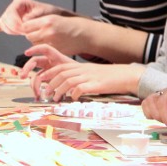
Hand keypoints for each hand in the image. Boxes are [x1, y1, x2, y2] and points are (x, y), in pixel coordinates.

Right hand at [0, 0, 66, 36]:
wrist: (52, 17)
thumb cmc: (48, 14)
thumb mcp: (42, 14)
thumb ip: (31, 18)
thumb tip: (22, 22)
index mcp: (20, 2)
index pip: (11, 13)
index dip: (16, 23)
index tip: (24, 30)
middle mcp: (13, 7)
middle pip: (6, 20)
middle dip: (14, 28)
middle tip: (26, 33)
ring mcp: (10, 14)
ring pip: (4, 25)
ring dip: (12, 31)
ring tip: (23, 32)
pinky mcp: (10, 21)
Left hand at [20, 15, 92, 55]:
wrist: (83, 34)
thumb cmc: (68, 25)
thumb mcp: (53, 19)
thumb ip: (39, 23)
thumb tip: (22, 29)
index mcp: (47, 21)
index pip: (25, 25)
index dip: (26, 27)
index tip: (31, 27)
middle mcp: (48, 31)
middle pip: (28, 35)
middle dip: (32, 35)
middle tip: (40, 33)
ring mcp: (51, 42)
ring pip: (33, 44)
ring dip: (36, 42)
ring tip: (46, 38)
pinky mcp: (54, 50)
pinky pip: (41, 50)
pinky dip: (43, 48)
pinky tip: (51, 44)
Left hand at [21, 44, 138, 101]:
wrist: (126, 75)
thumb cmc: (110, 77)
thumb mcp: (93, 74)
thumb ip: (81, 77)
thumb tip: (70, 89)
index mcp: (81, 67)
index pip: (60, 67)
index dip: (48, 73)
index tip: (40, 80)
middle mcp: (83, 70)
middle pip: (61, 73)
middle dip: (50, 83)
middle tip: (45, 93)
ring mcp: (89, 77)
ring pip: (68, 81)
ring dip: (59, 90)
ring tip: (55, 98)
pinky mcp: (96, 84)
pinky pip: (80, 88)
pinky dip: (74, 94)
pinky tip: (73, 99)